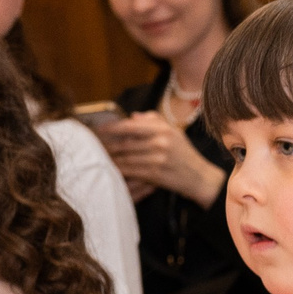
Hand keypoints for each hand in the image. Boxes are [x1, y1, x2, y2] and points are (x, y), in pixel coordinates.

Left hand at [98, 114, 224, 206]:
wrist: (200, 178)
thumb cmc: (185, 154)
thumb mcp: (174, 132)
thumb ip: (153, 120)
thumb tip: (131, 115)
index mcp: (163, 129)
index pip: (130, 125)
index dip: (111, 127)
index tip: (98, 130)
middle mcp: (160, 142)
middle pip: (123, 142)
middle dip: (105, 145)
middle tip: (92, 146)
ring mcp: (157, 158)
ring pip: (124, 157)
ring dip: (109, 158)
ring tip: (97, 157)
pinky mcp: (155, 174)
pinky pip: (129, 170)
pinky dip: (118, 170)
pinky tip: (109, 169)